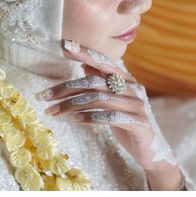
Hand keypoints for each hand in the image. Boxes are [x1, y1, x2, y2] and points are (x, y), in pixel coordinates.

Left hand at [36, 40, 176, 172]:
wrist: (151, 151)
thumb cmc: (127, 124)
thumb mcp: (112, 103)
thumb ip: (102, 83)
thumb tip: (85, 64)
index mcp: (126, 80)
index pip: (103, 62)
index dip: (85, 53)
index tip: (65, 45)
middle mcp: (133, 88)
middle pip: (95, 82)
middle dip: (66, 88)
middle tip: (44, 97)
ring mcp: (138, 105)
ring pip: (99, 99)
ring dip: (72, 105)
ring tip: (54, 112)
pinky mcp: (139, 123)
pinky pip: (111, 117)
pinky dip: (91, 118)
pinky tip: (77, 120)